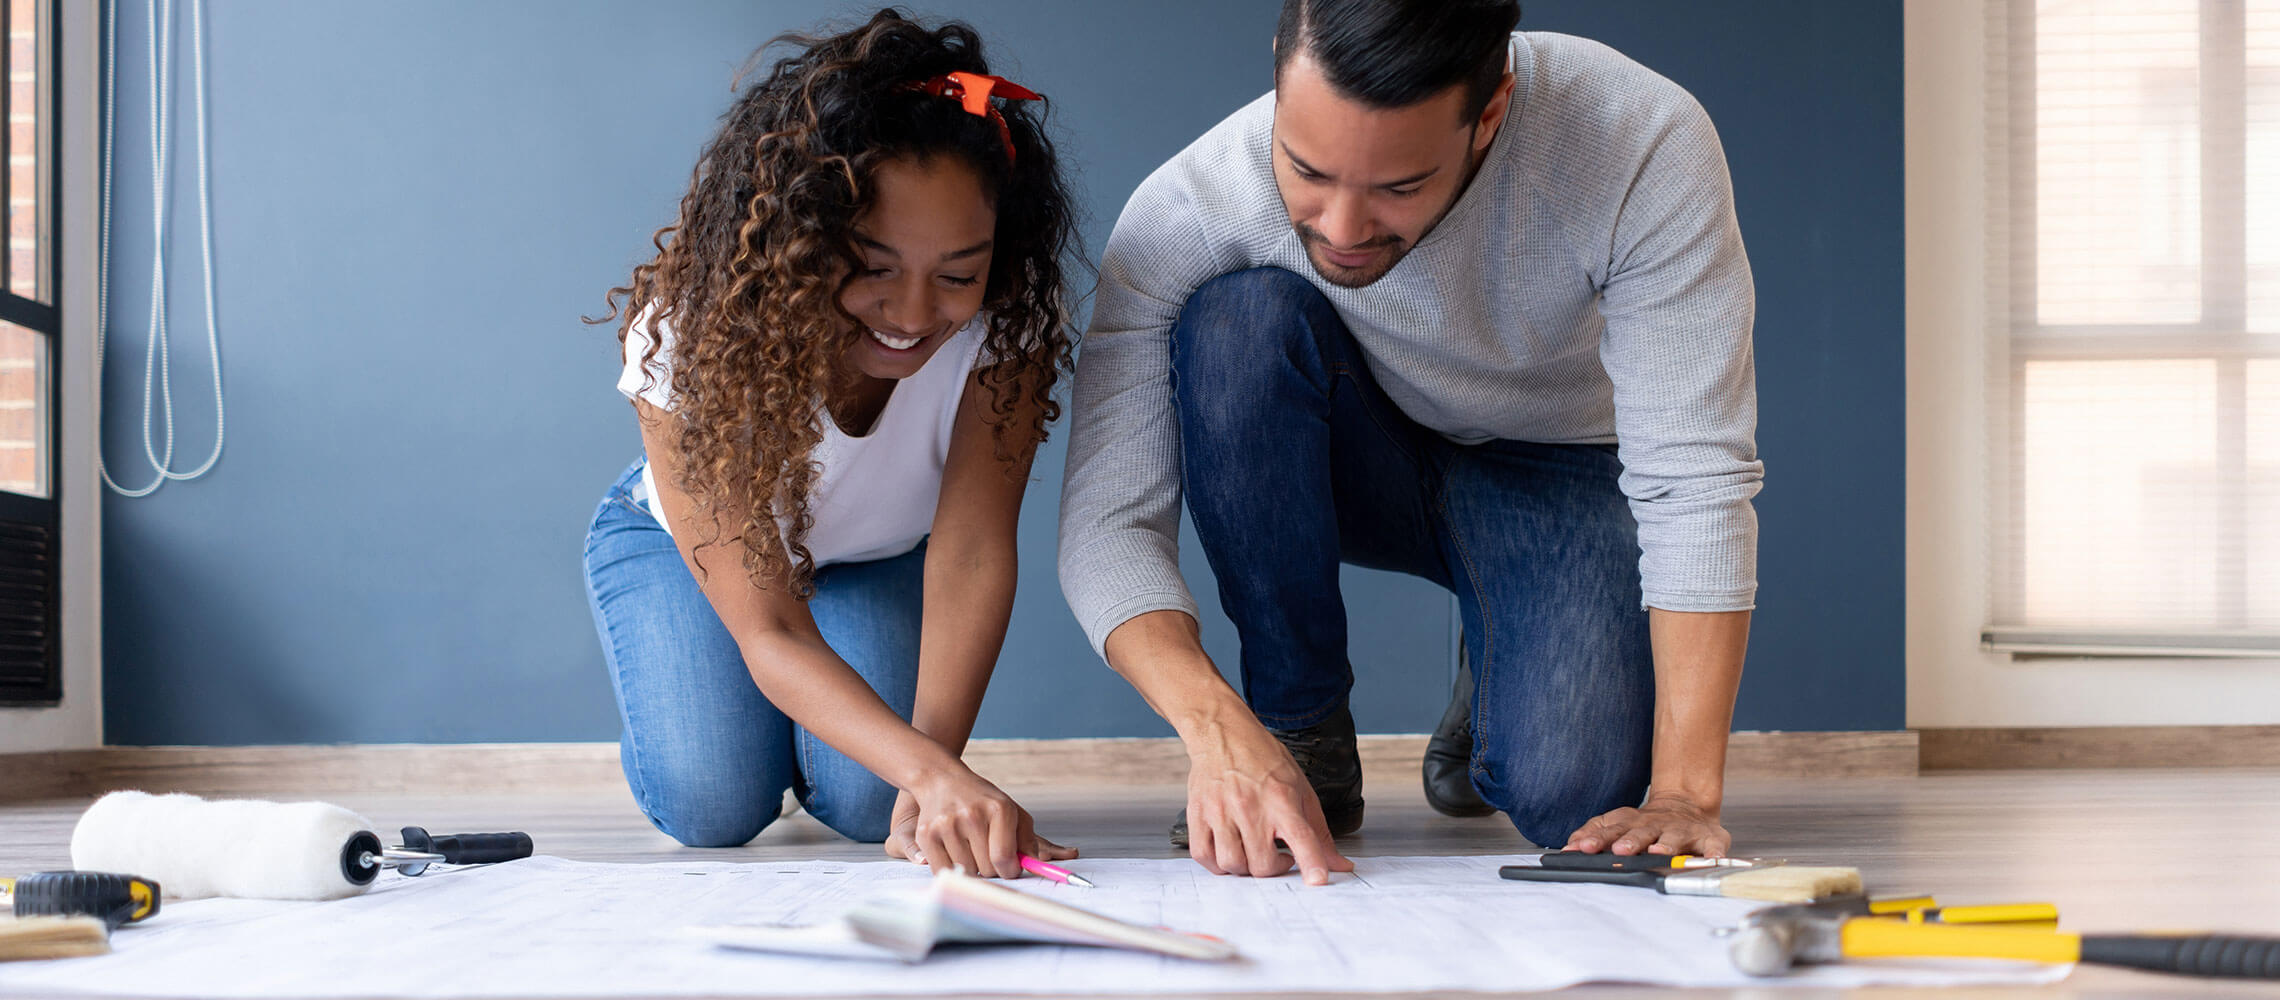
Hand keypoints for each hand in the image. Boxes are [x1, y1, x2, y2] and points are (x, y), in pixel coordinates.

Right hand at [883, 770, 1074, 876]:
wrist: (941, 780)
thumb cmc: (981, 801)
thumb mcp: (1011, 811)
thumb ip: (1027, 839)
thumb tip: (1033, 865)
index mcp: (998, 809)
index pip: (1004, 858)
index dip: (1010, 871)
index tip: (1009, 869)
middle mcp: (972, 815)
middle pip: (987, 869)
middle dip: (991, 869)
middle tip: (986, 853)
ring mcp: (947, 825)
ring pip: (967, 872)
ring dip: (971, 868)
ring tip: (969, 848)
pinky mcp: (926, 835)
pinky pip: (944, 871)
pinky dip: (952, 868)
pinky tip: (954, 852)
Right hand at [1184, 717, 1354, 884]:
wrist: (1223, 734)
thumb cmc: (1262, 759)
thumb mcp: (1301, 788)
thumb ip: (1319, 831)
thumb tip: (1339, 864)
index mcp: (1281, 798)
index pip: (1301, 837)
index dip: (1311, 863)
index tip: (1318, 881)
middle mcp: (1250, 807)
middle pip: (1262, 863)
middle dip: (1275, 868)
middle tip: (1278, 855)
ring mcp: (1220, 811)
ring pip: (1232, 864)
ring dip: (1245, 868)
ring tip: (1252, 852)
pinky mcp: (1198, 814)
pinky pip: (1204, 856)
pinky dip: (1217, 863)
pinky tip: (1229, 851)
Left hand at [1561, 793, 1729, 856]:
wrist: (1687, 807)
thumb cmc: (1649, 824)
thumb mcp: (1619, 823)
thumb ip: (1595, 833)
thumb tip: (1570, 846)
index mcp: (1632, 822)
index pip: (1610, 829)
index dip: (1597, 838)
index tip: (1583, 848)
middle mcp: (1656, 824)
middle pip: (1640, 832)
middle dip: (1630, 841)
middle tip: (1620, 850)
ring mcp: (1683, 830)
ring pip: (1674, 837)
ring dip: (1667, 844)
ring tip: (1661, 852)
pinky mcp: (1709, 837)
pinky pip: (1713, 846)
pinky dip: (1713, 853)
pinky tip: (1712, 860)